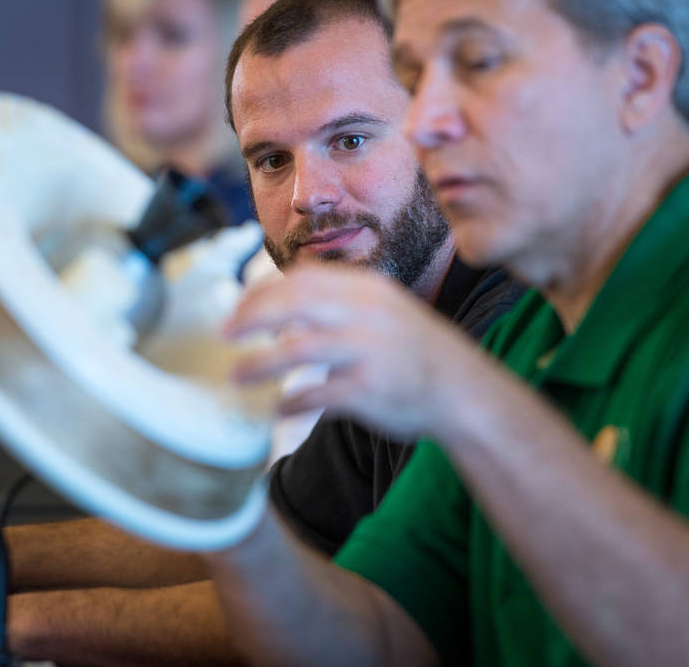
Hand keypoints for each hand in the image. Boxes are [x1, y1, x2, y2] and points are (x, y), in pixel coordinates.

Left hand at [224, 262, 491, 439]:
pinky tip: (277, 409)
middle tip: (224, 332)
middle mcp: (366, 313)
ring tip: (237, 375)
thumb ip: (340, 300)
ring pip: (299, 349)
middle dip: (252, 316)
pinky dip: (292, 401)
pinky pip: (318, 394)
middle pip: (294, 303)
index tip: (239, 309)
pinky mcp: (370, 389)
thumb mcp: (384, 307)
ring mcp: (369, 350)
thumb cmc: (415, 350)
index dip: (264, 292)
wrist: (463, 390)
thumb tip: (284, 299)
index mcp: (367, 289)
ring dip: (261, 362)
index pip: (302, 279)